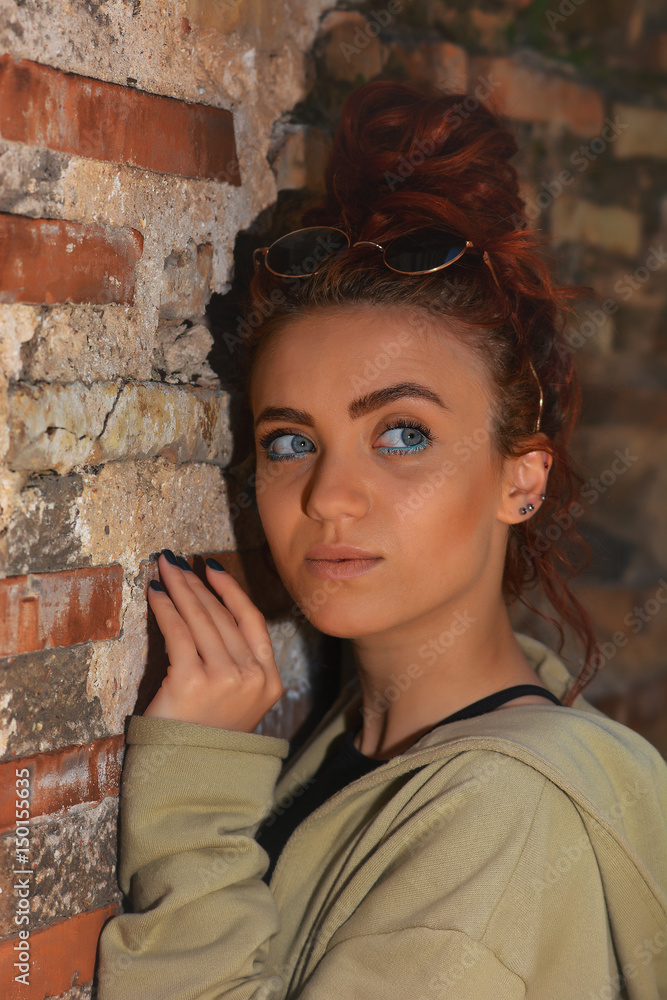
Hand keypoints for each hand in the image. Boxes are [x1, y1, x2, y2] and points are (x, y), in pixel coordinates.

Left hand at [143, 552, 282, 731]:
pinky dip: (165, 608)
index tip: (211, 568)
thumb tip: (208, 608)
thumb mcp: (238, 700)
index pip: (251, 620)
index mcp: (270, 680)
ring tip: (164, 568)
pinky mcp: (193, 681)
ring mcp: (225, 678)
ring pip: (201, 619)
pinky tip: (155, 594)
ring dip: (180, 587)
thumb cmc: (206, 736)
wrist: (188, 777)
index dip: (230, 589)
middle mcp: (252, 676)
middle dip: (196, 583)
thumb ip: (237, 662)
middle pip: (222, 615)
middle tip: (176, 561)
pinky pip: (178, 632)